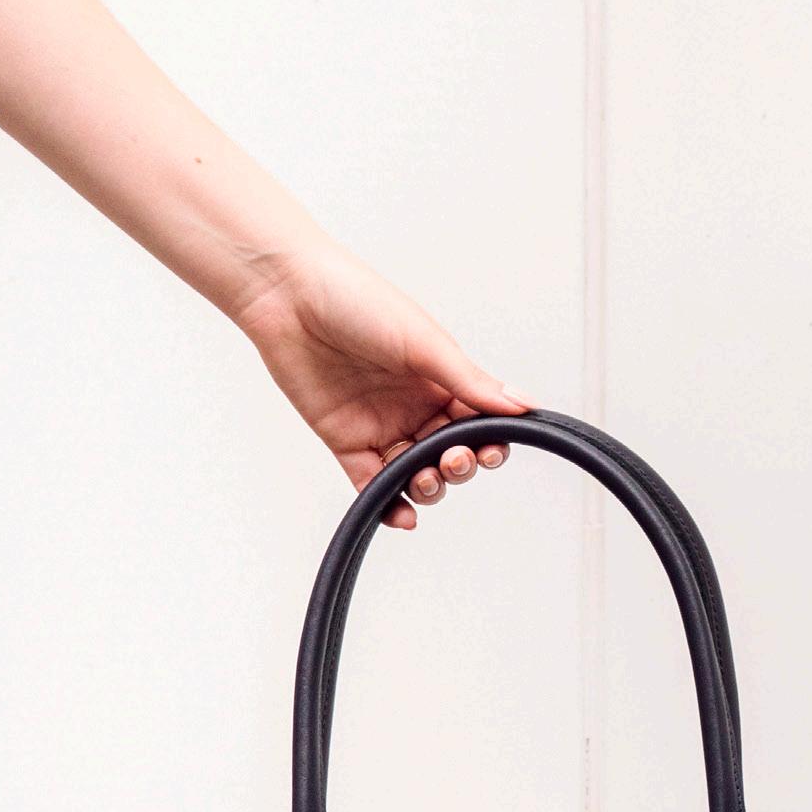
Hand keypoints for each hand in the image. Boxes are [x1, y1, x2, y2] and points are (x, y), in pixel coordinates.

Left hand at [237, 242, 528, 528]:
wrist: (287, 296)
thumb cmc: (355, 300)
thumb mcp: (425, 344)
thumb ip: (471, 383)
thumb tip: (524, 405)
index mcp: (440, 379)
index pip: (479, 422)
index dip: (489, 442)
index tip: (491, 450)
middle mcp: (415, 404)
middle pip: (451, 453)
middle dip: (459, 466)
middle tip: (452, 459)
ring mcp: (381, 425)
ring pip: (416, 473)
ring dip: (428, 486)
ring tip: (425, 478)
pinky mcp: (346, 441)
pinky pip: (372, 483)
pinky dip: (390, 505)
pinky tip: (404, 515)